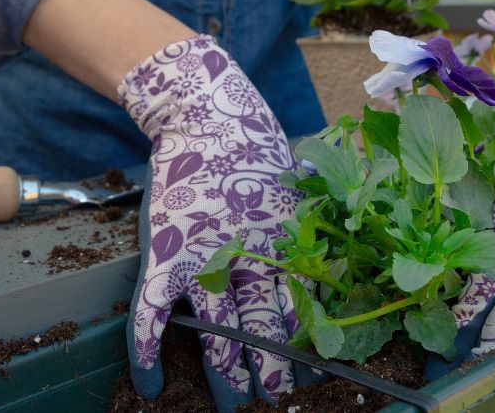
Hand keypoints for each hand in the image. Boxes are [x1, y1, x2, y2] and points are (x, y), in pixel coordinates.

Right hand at [119, 35, 300, 410]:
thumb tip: (348, 240)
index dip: (306, 351)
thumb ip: (313, 220)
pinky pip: (151, 314)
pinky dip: (147, 352)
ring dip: (227, 375)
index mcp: (285, 246)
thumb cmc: (252, 143)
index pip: (299, 313)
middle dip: (271, 374)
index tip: (313, 379)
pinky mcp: (167, 254)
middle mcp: (250, 260)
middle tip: (276, 405)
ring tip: (234, 408)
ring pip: (218, 334)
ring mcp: (205, 261)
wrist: (204, 110)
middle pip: (264, 332)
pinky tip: (150, 386)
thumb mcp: (297, 185)